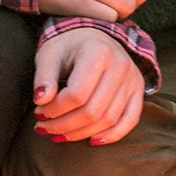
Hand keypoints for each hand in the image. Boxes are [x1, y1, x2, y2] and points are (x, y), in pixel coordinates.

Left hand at [33, 27, 146, 145]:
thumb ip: (44, 76)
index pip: (77, 94)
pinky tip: (92, 140)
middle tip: (44, 128)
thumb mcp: (50, 54)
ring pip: (109, 119)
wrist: (93, 35)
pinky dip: (112, 135)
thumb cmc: (68, 45)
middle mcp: (120, 65)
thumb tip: (40, 101)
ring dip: (81, 133)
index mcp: (98, 52)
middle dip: (64, 125)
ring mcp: (132, 79)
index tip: (38, 112)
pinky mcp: (137, 90)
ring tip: (59, 135)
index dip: (55, 110)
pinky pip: (130, 120)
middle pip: (93, 110)